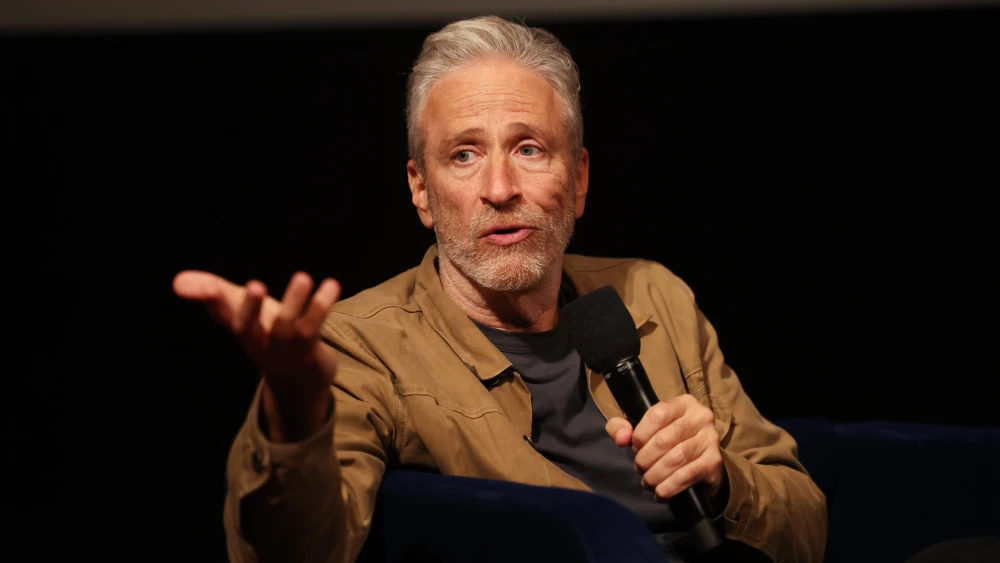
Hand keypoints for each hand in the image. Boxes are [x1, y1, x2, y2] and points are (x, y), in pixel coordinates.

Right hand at [173, 270, 341, 441]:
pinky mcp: (311, 349)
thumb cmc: (265, 335)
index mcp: (241, 330)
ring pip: (288, 327)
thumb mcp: (239, 312)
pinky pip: (316, 327)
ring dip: (294, 302)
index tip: (204, 287)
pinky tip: (331, 285)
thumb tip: (177, 281)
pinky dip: (322, 307)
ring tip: (302, 276)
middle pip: (250, 327)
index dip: (216, 301)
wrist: (299, 379)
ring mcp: (286, 348)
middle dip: (250, 307)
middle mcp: (260, 342)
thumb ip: (212, 293)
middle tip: (253, 285)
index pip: (225, 316)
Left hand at [605, 394, 724, 500]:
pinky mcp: (714, 461)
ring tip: (647, 481)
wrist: (701, 464)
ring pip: (675, 458)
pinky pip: (687, 475)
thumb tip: (621, 438)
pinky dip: (669, 487)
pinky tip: (660, 492)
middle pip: (664, 439)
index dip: (641, 434)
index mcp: (683, 403)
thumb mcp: (643, 429)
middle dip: (645, 458)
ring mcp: (710, 439)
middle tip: (640, 468)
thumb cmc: (668, 441)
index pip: (658, 414)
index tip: (635, 447)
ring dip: (655, 474)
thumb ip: (622, 427)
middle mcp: (701, 417)